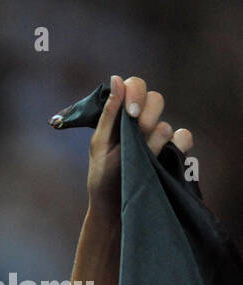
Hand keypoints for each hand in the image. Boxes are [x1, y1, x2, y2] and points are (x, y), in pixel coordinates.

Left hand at [88, 74, 193, 223]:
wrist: (115, 206)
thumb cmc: (103, 176)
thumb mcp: (100, 144)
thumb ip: (109, 113)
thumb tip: (116, 79)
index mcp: (121, 116)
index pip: (135, 86)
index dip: (136, 93)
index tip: (132, 113)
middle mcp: (141, 122)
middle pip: (156, 99)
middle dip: (147, 116)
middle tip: (139, 133)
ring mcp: (158, 137)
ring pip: (166, 124)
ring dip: (153, 141)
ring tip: (142, 158)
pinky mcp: (172, 151)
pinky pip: (184, 138)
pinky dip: (177, 145)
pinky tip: (164, 156)